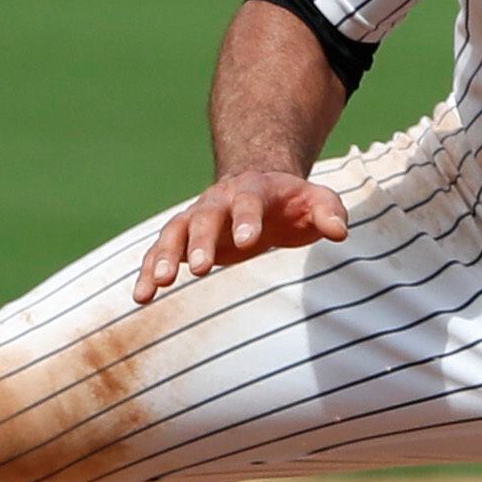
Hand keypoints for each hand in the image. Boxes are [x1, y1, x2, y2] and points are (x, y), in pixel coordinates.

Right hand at [132, 171, 347, 304]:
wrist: (259, 183)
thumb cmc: (294, 201)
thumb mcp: (318, 201)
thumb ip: (329, 212)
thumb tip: (339, 232)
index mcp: (255, 190)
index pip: (250, 202)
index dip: (247, 219)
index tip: (248, 241)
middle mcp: (219, 201)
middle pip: (205, 217)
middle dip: (200, 242)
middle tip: (198, 269)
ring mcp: (197, 217)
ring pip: (174, 233)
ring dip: (164, 257)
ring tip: (158, 285)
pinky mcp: (184, 236)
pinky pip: (161, 251)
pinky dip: (148, 271)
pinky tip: (141, 297)